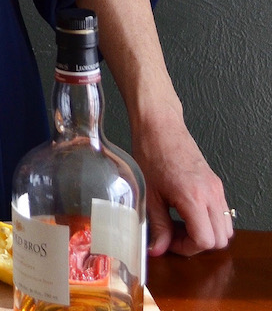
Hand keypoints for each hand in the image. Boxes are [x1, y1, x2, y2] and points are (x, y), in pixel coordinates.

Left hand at [133, 107, 233, 256]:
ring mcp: (216, 188)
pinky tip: (184, 211)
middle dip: (197, 243)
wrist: (158, 125)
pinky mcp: (215, 183)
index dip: (186, 247)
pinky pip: (222, 212)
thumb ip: (157, 224)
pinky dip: (209, 219)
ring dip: (205, 233)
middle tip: (173, 234)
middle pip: (220, 239)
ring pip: (225, 228)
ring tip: (178, 223)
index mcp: (194, 197)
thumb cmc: (151, 151)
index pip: (205, 240)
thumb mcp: (149, 193)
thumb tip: (158, 248)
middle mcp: (211, 194)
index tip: (168, 241)